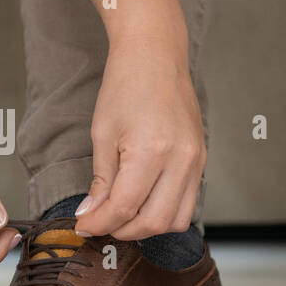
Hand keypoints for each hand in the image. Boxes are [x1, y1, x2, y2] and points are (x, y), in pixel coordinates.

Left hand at [74, 37, 204, 239]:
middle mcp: (180, 159)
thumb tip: (92, 214)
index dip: (101, 223)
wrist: (156, 55)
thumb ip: (101, 180)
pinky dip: (165, 212)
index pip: (125, 207)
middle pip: (154, 221)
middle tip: (100, 222)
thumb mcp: (102, 134)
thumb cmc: (125, 86)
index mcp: (150, 151)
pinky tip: (143, 202)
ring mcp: (196, 160)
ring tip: (122, 215)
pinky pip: (188, 202)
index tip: (84, 225)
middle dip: (122, 230)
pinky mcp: (201, 159)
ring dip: (147, 226)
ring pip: (177, 220)